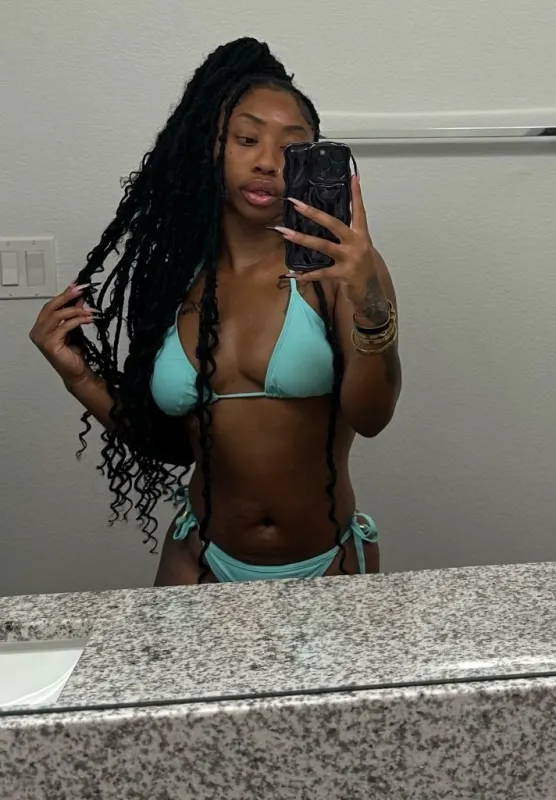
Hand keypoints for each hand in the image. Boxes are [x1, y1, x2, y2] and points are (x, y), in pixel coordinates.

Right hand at [29, 282, 98, 385]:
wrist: (77, 373)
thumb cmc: (74, 354)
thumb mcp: (74, 328)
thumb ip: (74, 314)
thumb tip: (80, 298)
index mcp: (40, 327)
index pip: (50, 306)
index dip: (63, 295)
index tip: (76, 286)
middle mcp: (37, 332)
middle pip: (51, 308)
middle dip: (67, 297)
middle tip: (80, 290)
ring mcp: (41, 338)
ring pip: (58, 316)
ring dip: (75, 310)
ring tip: (90, 310)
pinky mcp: (50, 344)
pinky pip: (64, 327)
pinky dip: (77, 321)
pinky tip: (88, 319)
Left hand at [274, 175, 389, 325]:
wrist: (371, 292)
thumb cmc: (361, 268)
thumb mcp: (358, 247)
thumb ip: (346, 235)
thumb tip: (327, 221)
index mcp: (361, 234)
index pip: (359, 210)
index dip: (356, 194)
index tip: (353, 176)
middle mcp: (357, 243)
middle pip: (334, 224)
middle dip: (313, 213)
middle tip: (296, 204)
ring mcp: (350, 259)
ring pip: (322, 246)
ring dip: (301, 239)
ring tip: (285, 232)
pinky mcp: (344, 274)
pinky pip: (320, 273)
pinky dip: (305, 275)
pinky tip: (293, 274)